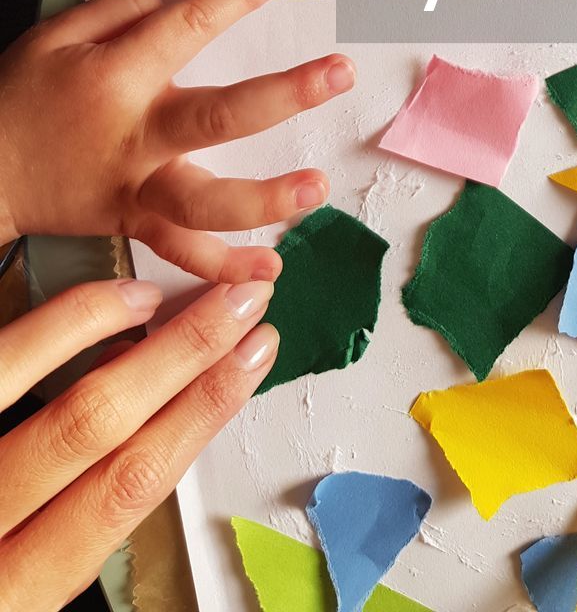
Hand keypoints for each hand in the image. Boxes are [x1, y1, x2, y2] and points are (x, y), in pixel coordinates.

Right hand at [0, 0, 354, 280]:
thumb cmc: (20, 100)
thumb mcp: (53, 36)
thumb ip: (117, 13)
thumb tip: (169, 3)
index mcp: (115, 78)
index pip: (183, 30)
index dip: (230, 0)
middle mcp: (134, 136)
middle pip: (218, 117)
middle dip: (285, 95)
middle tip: (338, 75)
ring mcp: (136, 187)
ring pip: (206, 201)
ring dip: (267, 197)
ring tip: (317, 187)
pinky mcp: (134, 224)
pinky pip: (182, 252)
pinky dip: (223, 266)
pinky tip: (267, 269)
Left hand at [0, 276, 277, 607]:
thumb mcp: (13, 598)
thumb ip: (63, 540)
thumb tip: (141, 448)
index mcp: (12, 594)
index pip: (128, 486)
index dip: (202, 413)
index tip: (253, 359)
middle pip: (99, 426)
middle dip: (185, 356)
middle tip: (245, 302)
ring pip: (34, 389)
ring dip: (111, 331)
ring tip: (167, 295)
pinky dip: (40, 329)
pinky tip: (81, 305)